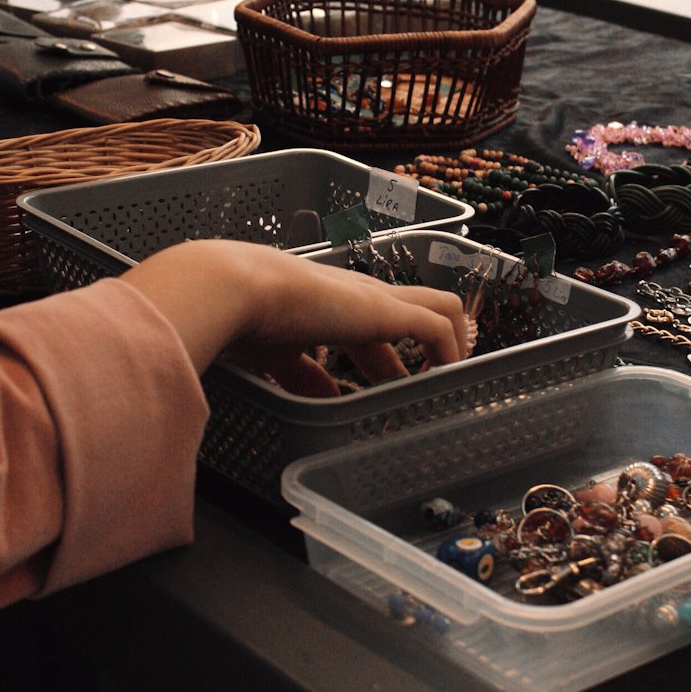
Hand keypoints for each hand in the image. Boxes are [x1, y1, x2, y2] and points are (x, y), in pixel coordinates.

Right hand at [120, 240, 466, 395]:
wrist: (236, 286)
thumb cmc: (240, 316)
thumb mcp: (273, 357)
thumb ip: (299, 378)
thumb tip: (321, 405)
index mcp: (328, 305)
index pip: (369, 328)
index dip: (384, 359)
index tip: (389, 388)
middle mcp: (357, 298)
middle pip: (411, 315)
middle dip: (423, 353)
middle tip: (432, 386)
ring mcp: (375, 301)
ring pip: (440, 306)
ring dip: (452, 343)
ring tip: (455, 378)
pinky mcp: (386, 310)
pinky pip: (440, 326)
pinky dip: (450, 352)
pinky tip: (447, 379)